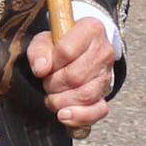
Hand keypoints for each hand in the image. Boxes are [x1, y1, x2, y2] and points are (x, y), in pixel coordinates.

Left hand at [28, 11, 116, 130]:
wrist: (79, 50)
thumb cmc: (60, 43)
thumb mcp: (45, 39)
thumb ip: (38, 51)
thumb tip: (41, 69)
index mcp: (91, 29)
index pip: (66, 50)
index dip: (51, 62)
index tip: (46, 65)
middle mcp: (104, 51)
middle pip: (75, 76)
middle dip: (54, 84)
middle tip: (47, 82)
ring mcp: (107, 73)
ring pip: (85, 95)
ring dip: (61, 101)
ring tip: (52, 96)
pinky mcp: (105, 93)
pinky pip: (98, 110)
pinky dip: (80, 116)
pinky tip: (64, 115)